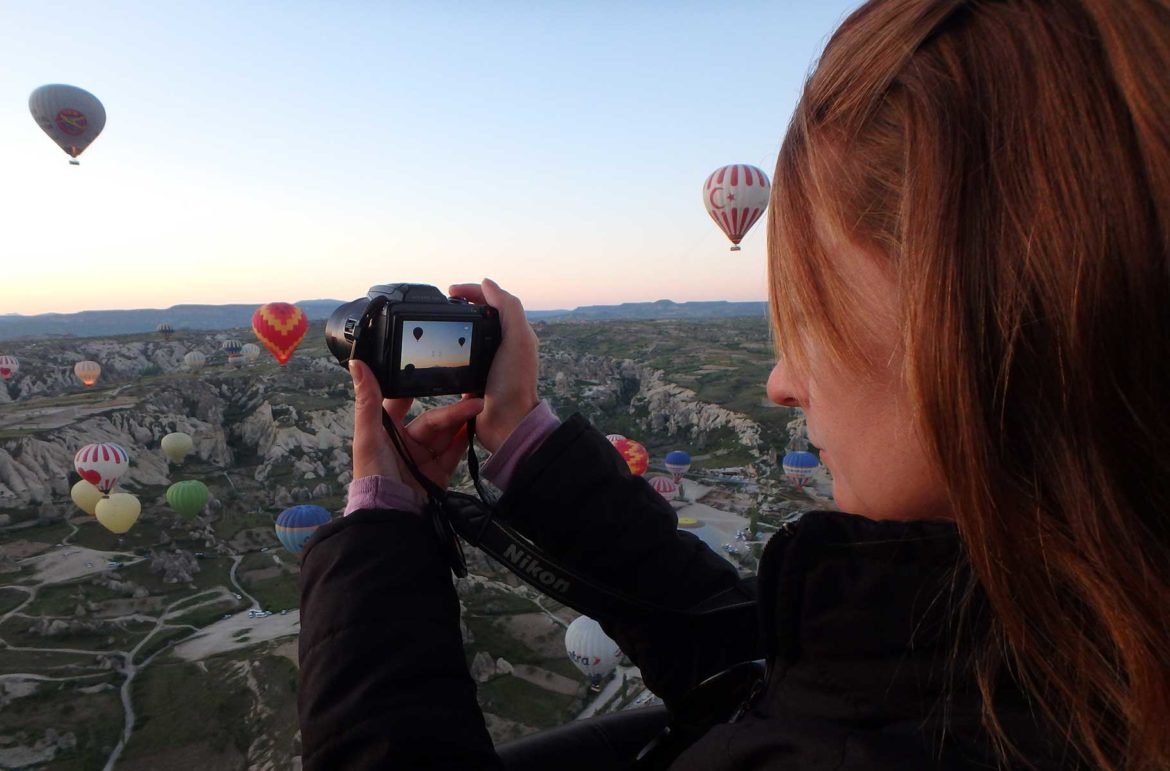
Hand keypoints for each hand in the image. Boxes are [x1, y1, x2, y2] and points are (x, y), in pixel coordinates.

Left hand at [349, 359, 483, 493]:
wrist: (390, 514)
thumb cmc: (373, 473)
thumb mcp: (368, 435)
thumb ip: (367, 400)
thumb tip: (358, 363)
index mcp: (386, 431)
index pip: (402, 402)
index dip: (415, 387)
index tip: (433, 369)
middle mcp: (405, 443)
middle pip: (432, 420)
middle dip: (452, 410)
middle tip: (473, 397)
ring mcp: (423, 458)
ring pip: (446, 434)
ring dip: (462, 421)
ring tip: (480, 407)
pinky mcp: (438, 473)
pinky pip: (454, 452)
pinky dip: (465, 440)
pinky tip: (477, 427)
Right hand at [447, 278, 539, 452]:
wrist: (507, 423)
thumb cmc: (514, 382)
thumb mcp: (517, 339)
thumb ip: (508, 308)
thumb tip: (488, 283)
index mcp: (514, 332)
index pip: (493, 301)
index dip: (473, 291)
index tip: (450, 291)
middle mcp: (502, 345)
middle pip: (479, 316)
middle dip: (460, 306)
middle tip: (441, 305)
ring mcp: (487, 361)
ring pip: (467, 335)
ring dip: (453, 325)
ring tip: (436, 322)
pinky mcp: (474, 377)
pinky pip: (459, 357)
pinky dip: (449, 348)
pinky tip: (437, 347)